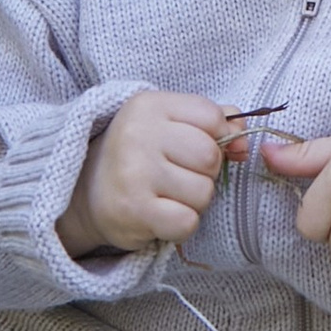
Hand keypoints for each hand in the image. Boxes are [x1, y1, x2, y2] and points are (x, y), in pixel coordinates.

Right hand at [60, 90, 243, 259]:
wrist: (84, 192)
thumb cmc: (139, 155)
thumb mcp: (171, 124)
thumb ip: (215, 122)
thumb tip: (245, 143)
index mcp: (149, 105)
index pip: (212, 117)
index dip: (216, 137)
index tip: (194, 149)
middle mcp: (138, 134)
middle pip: (210, 157)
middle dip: (205, 173)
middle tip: (179, 176)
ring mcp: (133, 173)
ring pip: (203, 192)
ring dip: (194, 202)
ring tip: (167, 196)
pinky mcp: (133, 210)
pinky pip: (187, 222)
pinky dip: (181, 225)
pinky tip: (161, 216)